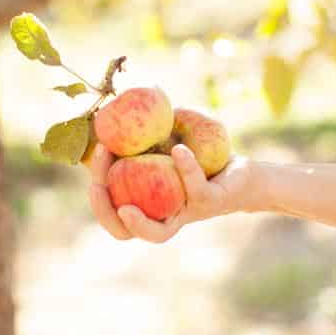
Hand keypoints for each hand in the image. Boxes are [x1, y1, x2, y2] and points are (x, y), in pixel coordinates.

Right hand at [88, 143, 249, 243]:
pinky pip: (195, 188)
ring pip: (160, 233)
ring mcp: (188, 212)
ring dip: (138, 222)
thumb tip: (118, 101)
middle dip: (104, 213)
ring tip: (125, 205)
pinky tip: (177, 149)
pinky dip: (186, 168)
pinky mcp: (213, 201)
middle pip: (125, 233)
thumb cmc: (201, 157)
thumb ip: (144, 129)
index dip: (97, 199)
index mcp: (146, 203)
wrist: (243, 172)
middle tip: (97, 187)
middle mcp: (164, 215)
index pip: (112, 213)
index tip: (92, 169)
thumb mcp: (168, 139)